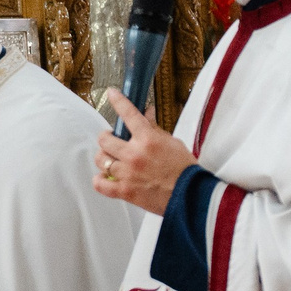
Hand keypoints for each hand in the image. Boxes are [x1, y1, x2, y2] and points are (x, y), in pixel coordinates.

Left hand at [96, 92, 193, 215]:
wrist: (191, 196)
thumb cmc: (185, 170)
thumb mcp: (173, 144)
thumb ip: (155, 129)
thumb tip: (147, 114)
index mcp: (148, 140)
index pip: (129, 114)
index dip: (118, 101)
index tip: (112, 94)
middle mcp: (135, 154)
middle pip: (104, 139)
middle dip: (107, 138)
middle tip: (113, 141)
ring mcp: (128, 173)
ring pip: (101, 159)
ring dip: (104, 157)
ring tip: (111, 160)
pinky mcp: (125, 191)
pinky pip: (100, 184)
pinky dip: (100, 181)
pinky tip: (105, 178)